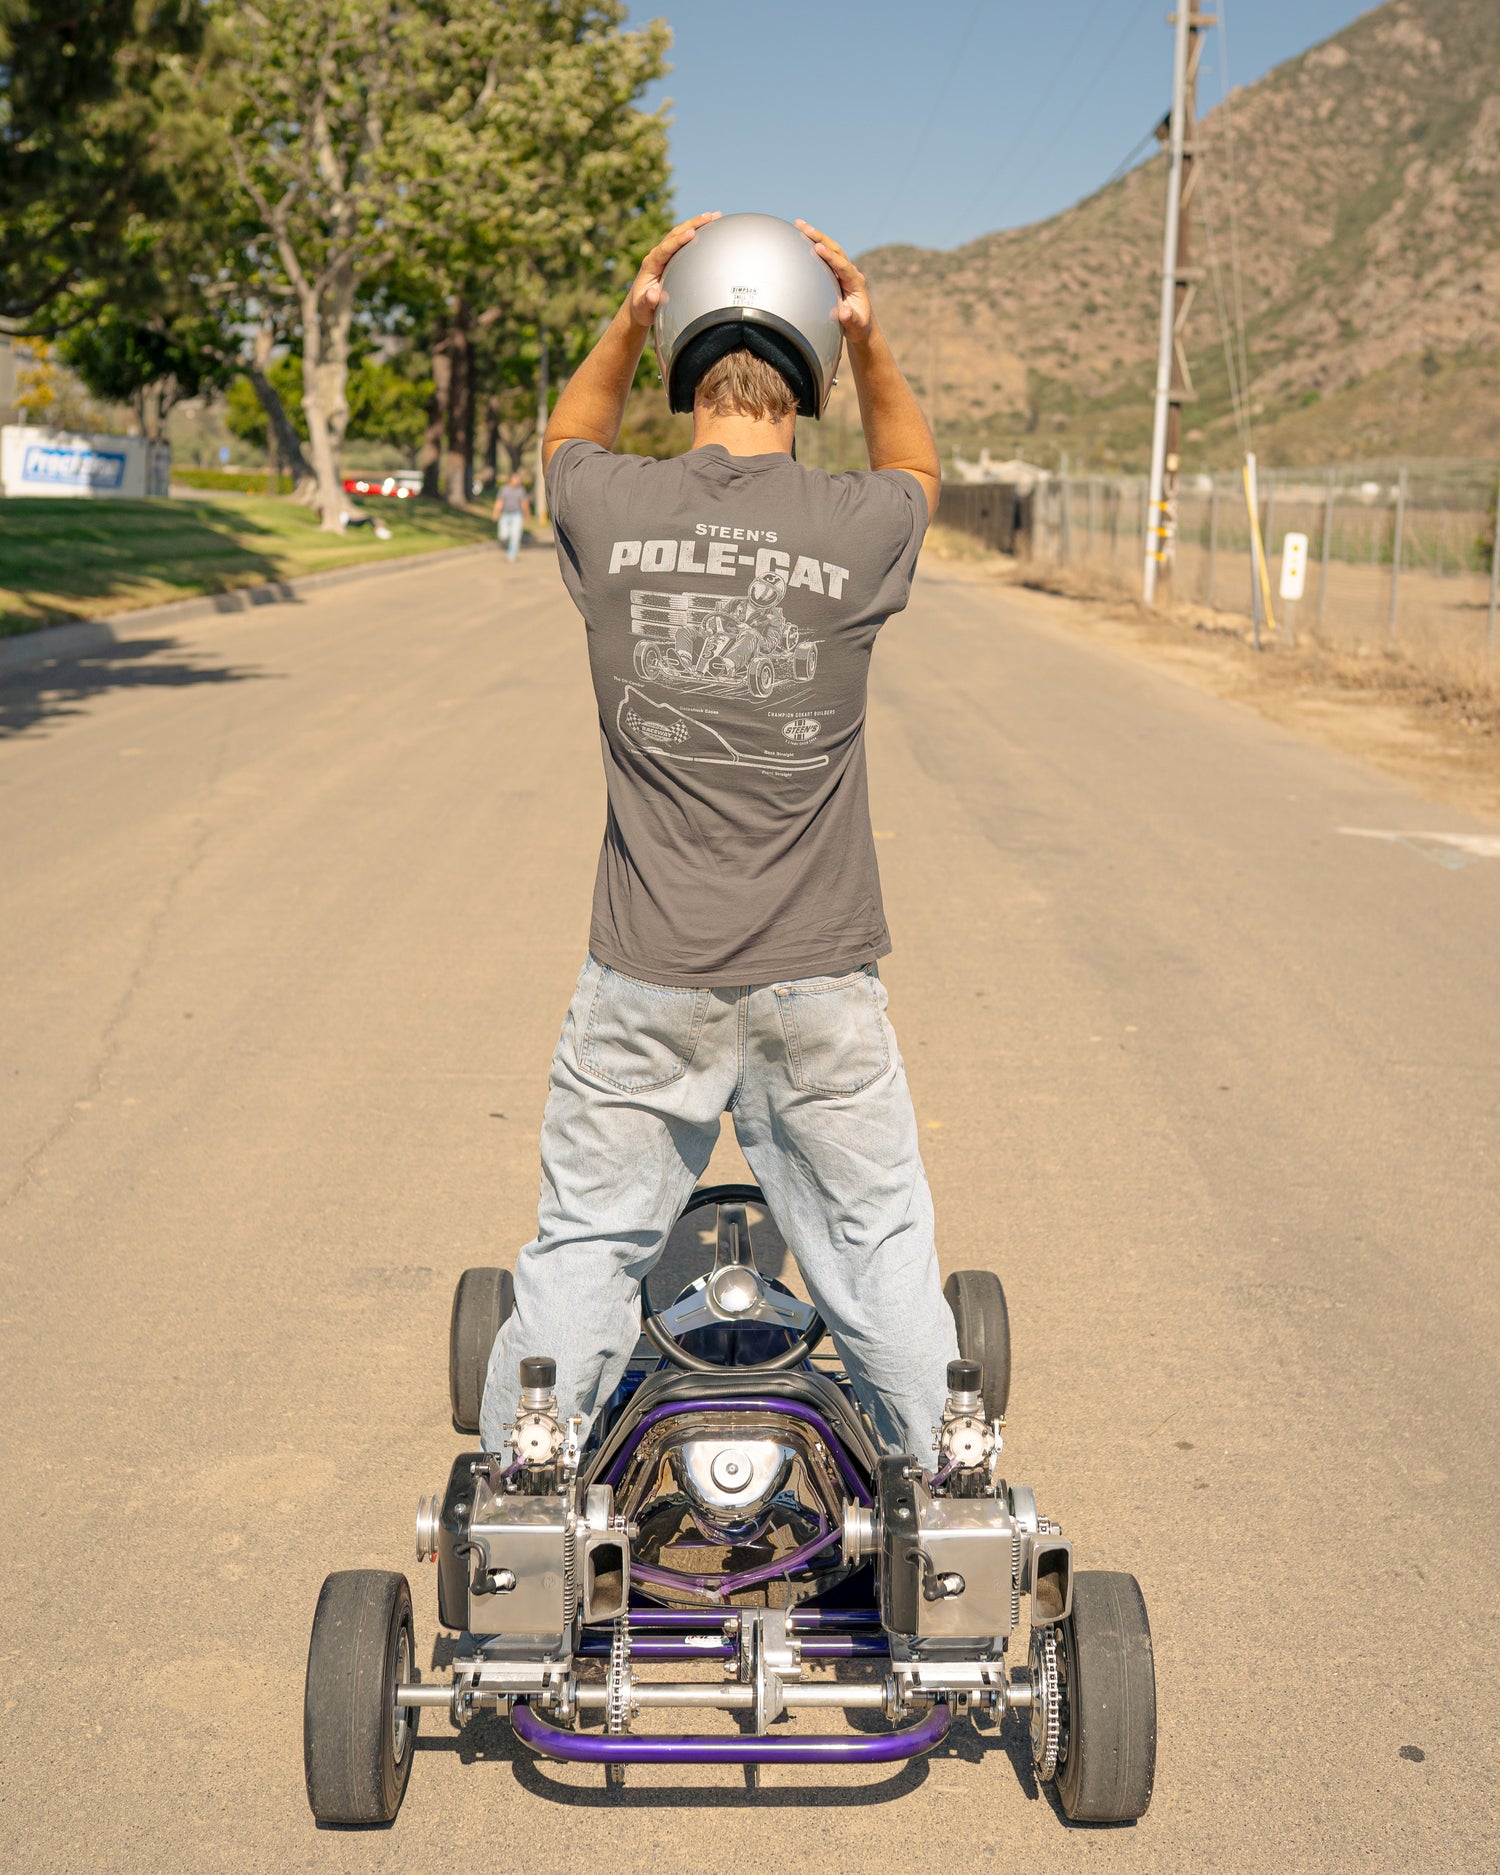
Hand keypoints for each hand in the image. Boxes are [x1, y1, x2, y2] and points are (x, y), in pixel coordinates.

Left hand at [628, 212, 720, 326]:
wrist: (639, 305)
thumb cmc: (641, 307)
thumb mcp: (642, 307)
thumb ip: (647, 301)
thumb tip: (653, 295)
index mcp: (651, 264)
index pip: (666, 248)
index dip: (679, 240)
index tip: (692, 233)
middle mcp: (657, 255)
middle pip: (675, 233)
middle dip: (693, 224)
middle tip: (710, 216)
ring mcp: (664, 254)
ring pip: (680, 233)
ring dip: (697, 224)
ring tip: (715, 216)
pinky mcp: (671, 256)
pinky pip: (684, 241)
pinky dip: (697, 232)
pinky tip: (711, 228)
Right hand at [795, 221, 873, 343]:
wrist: (862, 327)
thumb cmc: (858, 327)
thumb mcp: (856, 327)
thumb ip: (850, 319)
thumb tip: (844, 312)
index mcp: (856, 282)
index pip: (842, 265)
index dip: (830, 257)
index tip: (817, 247)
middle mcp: (851, 272)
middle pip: (836, 249)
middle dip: (819, 237)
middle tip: (802, 226)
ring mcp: (843, 271)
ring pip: (830, 248)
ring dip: (815, 236)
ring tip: (798, 225)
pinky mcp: (836, 272)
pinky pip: (826, 255)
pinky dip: (814, 245)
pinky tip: (800, 238)